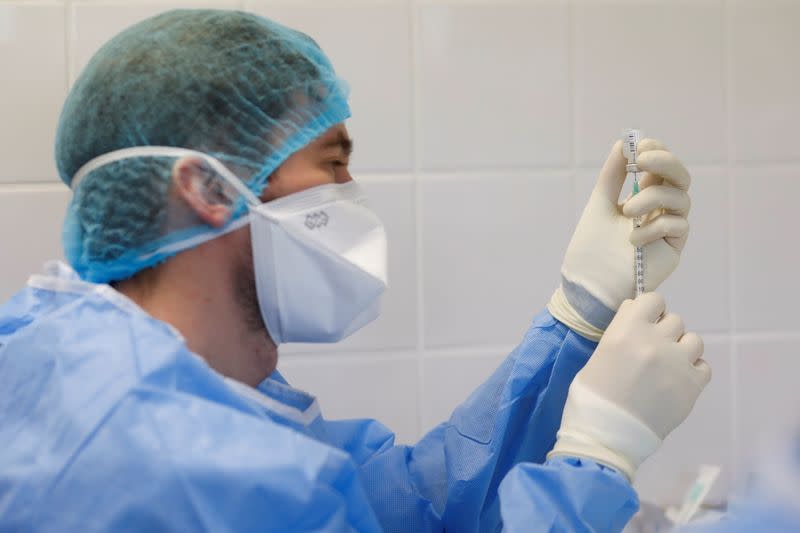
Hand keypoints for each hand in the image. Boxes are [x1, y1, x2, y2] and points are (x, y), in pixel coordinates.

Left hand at [548, 139, 690, 339]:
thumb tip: (623, 144)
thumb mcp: (600, 204)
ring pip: (680, 199)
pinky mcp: (673, 249)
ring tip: (627, 212)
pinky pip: (678, 226)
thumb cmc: (591, 248)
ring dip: (653, 197)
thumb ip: (612, 176)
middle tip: (642, 161)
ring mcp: (669, 229)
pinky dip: (655, 226)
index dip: (657, 152)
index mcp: (644, 195)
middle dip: (665, 163)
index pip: (662, 166)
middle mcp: (660, 210)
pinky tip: (633, 239)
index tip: (639, 147)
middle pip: (680, 177)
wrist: (587, 285)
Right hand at [549, 293, 710, 480]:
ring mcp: (677, 363)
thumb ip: (622, 331)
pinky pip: (703, 366)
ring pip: (694, 340)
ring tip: (668, 367)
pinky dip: (693, 371)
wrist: (606, 435)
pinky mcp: (693, 386)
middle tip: (652, 351)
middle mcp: (655, 341)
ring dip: (682, 349)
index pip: (653, 300)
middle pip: (674, 320)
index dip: (650, 310)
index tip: (644, 322)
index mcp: (627, 330)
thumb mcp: (600, 352)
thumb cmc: (592, 395)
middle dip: (664, 332)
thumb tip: (638, 315)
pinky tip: (676, 382)